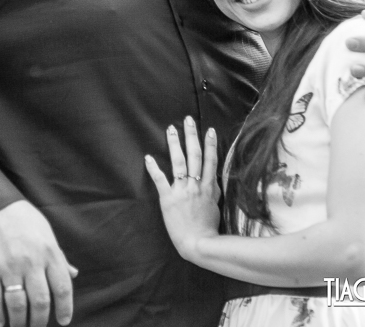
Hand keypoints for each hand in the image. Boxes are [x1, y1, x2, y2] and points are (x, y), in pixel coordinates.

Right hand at [0, 200, 77, 326]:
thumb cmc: (17, 215)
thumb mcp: (43, 229)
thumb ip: (57, 255)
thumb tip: (72, 273)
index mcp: (48, 251)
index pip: (63, 287)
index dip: (65, 308)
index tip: (63, 320)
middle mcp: (30, 262)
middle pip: (41, 302)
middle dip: (40, 320)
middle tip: (37, 326)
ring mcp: (8, 267)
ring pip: (18, 306)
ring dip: (20, 322)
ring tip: (19, 326)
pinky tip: (0, 322)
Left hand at [144, 117, 219, 262]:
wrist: (198, 243)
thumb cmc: (208, 226)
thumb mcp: (216, 205)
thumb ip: (214, 190)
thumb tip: (215, 178)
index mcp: (208, 187)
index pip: (210, 161)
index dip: (209, 144)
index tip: (208, 129)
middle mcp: (196, 185)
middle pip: (195, 156)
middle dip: (192, 136)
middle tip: (188, 120)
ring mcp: (182, 191)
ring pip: (179, 163)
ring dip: (175, 145)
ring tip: (171, 129)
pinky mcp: (168, 199)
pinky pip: (160, 181)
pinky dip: (154, 169)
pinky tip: (148, 157)